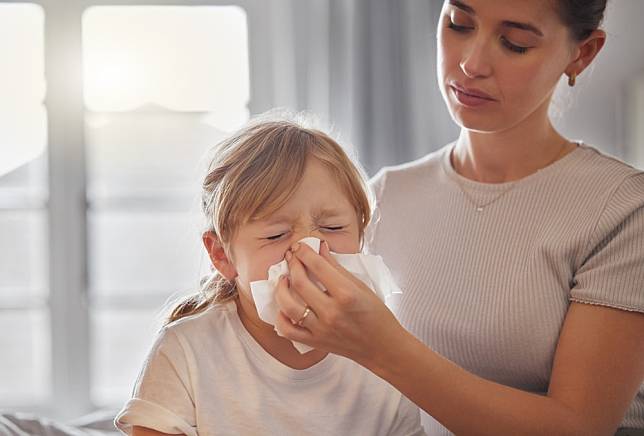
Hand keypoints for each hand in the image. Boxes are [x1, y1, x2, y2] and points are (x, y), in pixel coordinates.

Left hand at [274, 240, 405, 365]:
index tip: (300, 246)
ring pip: (289, 306)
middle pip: (300, 283)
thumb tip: (320, 249)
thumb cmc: (376, 315)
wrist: (382, 346)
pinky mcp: (315, 342)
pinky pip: (288, 331)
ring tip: (284, 279)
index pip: (318, 266)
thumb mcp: (361, 286)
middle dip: (292, 265)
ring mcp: (321, 329)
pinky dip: (280, 318)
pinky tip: (284, 307)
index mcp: (347, 294)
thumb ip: (336, 268)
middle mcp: (332, 312)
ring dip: (281, 289)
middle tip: (291, 257)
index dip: (305, 252)